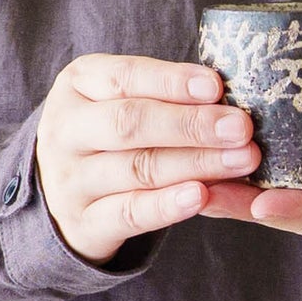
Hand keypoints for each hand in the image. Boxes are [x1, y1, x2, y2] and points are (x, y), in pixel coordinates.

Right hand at [34, 53, 261, 264]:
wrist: (60, 197)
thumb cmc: (107, 138)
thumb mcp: (119, 102)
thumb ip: (163, 95)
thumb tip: (226, 96)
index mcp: (77, 85)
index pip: (124, 77)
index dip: (171, 81)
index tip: (216, 86)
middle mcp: (66, 130)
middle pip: (131, 123)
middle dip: (191, 124)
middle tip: (241, 128)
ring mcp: (70, 179)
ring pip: (137, 168)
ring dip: (195, 163)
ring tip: (241, 160)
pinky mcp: (84, 223)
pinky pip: (130, 213)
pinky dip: (167, 205)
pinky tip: (201, 196)